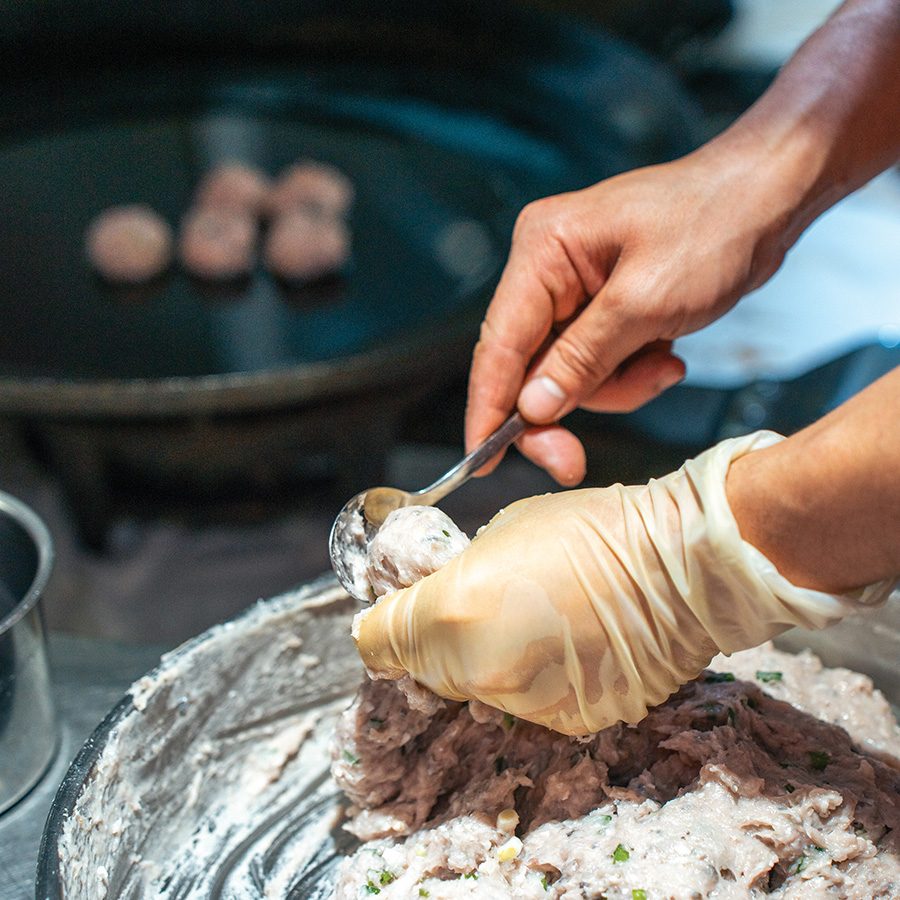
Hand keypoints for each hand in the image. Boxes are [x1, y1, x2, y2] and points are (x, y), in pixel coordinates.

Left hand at [356, 431, 891, 734]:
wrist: (681, 565)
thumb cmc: (590, 530)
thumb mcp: (500, 530)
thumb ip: (452, 573)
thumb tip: (432, 591)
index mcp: (453, 615)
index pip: (375, 641)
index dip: (383, 622)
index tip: (399, 609)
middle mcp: (482, 674)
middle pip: (424, 672)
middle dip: (437, 643)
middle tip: (476, 608)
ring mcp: (529, 706)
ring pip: (478, 692)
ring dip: (490, 664)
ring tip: (535, 622)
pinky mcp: (572, 723)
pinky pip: (531, 704)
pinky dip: (537, 681)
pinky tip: (570, 645)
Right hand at [467, 144, 797, 484]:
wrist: (770, 197)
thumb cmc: (713, 228)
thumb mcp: (645, 303)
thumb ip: (582, 359)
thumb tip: (530, 408)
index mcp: (543, 251)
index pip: (498, 343)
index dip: (487, 407)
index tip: (480, 462)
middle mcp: (547, 269)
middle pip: (527, 366)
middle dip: (560, 409)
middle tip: (572, 462)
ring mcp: (574, 289)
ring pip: (566, 373)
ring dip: (614, 387)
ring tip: (663, 367)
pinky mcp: (602, 306)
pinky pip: (596, 364)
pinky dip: (629, 374)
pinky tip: (666, 357)